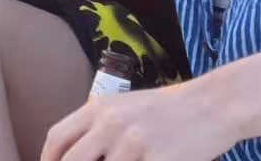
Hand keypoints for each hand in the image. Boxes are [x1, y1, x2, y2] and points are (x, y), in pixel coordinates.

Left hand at [40, 80, 237, 160]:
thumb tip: (73, 153)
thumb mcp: (126, 106)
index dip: (48, 159)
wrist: (213, 105)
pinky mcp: (155, 159)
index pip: (57, 137)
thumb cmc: (169, 109)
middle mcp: (111, 123)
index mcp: (100, 107)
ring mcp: (132, 143)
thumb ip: (99, 126)